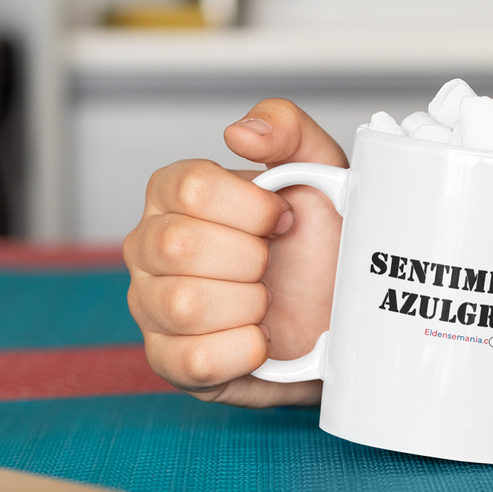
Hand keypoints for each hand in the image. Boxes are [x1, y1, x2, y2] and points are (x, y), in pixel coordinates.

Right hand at [124, 99, 345, 406]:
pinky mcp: (169, 361)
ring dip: (248, 304)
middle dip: (250, 258)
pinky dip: (243, 350)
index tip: (283, 218)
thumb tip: (240, 133)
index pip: (191, 186)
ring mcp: (152, 306)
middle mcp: (150, 246)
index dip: (252, 207)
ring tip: (266, 300)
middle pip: (179, 245)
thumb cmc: (321, 244)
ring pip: (182, 304)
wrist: (342, 315)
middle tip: (272, 263)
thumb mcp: (321, 172)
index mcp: (175, 193)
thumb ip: (287, 131)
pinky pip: (192, 359)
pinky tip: (260, 337)